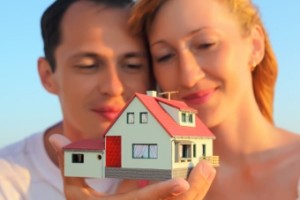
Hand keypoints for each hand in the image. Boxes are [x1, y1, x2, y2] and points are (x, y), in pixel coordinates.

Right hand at [49, 134, 214, 199]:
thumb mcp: (74, 191)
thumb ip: (70, 164)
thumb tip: (55, 138)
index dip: (162, 192)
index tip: (182, 183)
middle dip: (194, 189)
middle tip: (207, 165)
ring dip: (198, 188)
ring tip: (207, 166)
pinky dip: (192, 190)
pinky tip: (198, 173)